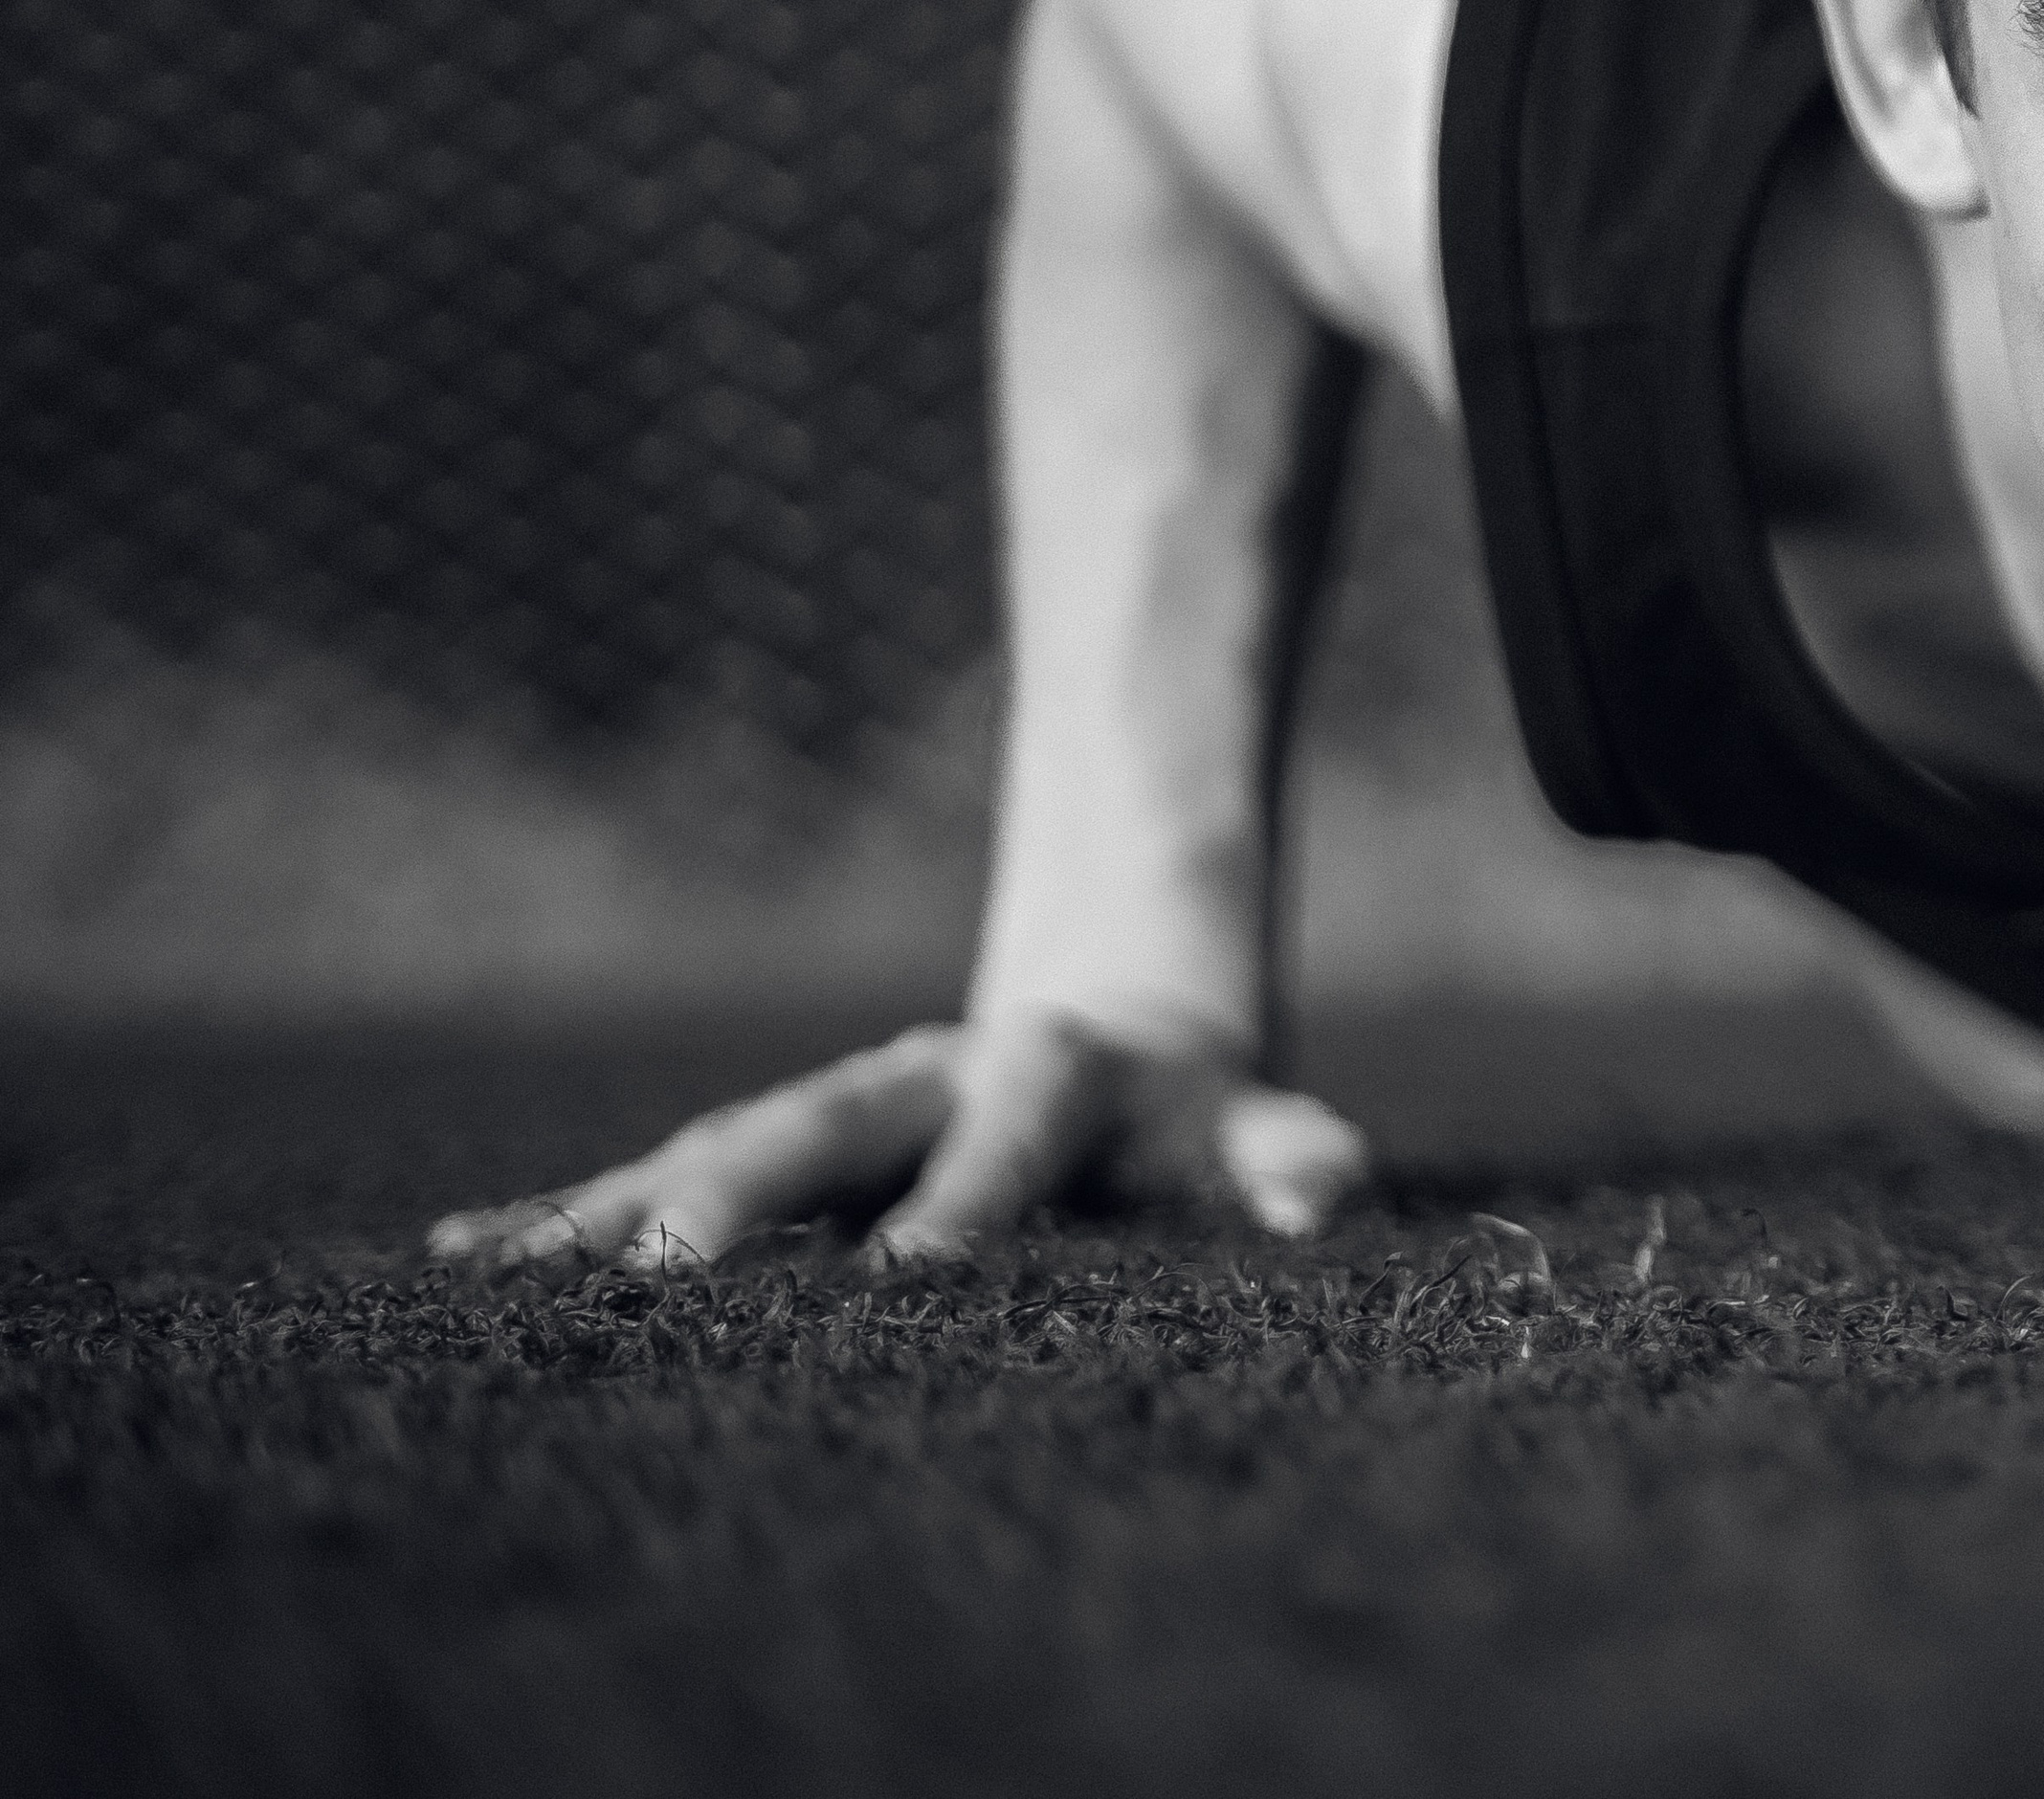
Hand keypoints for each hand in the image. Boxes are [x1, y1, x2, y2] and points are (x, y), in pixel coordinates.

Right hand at [423, 1012, 1370, 1273]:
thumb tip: (1326, 1188)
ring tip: (506, 1267)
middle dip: (748, 1188)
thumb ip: (1287, 1156)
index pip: (1004, 1140)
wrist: (1102, 1018)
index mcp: (1037, 1075)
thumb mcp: (1249, 1124)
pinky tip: (462, 1259)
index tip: (913, 1279)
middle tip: (674, 1262)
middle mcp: (912, 1082)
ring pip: (713, 1149)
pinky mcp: (768, 1148)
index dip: (964, 1205)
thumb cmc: (1185, 1116)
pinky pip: (655, 1178)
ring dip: (619, 1207)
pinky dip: (566, 1215)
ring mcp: (829, 1110)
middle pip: (821, 1123)